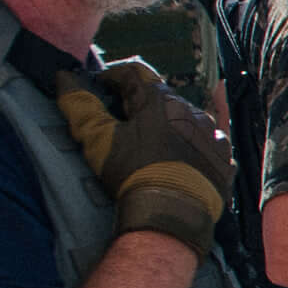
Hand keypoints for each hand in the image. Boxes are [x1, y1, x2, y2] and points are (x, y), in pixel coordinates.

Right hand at [56, 61, 233, 254]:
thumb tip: (64, 77)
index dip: (113, 76)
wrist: (172, 214)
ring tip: (152, 136)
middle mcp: (190, 110)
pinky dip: (204, 129)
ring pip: (186, 116)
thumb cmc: (133, 174)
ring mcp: (211, 134)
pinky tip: (207, 116)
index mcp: (159, 101)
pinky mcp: (222, 157)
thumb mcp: (98, 139)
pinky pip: (214, 135)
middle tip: (120, 116)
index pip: (133, 73)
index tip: (100, 86)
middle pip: (161, 96)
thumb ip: (80, 106)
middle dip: (139, 101)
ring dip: (168, 119)